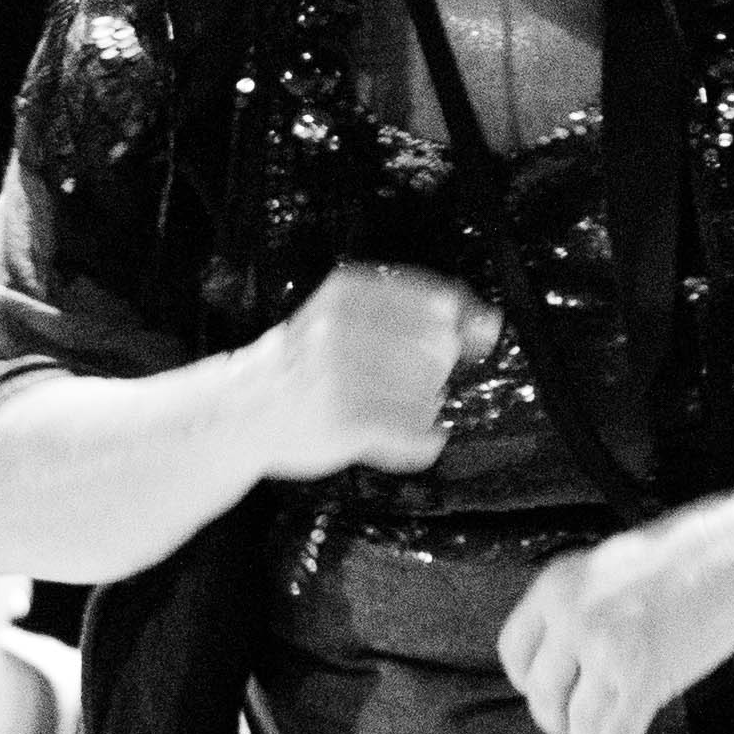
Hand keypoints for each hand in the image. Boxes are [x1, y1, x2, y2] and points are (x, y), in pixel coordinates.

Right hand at [246, 260, 495, 479]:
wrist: (243, 408)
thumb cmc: (303, 361)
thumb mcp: (348, 313)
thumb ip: (418, 310)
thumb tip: (490, 324)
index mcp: (348, 293)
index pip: (438, 302)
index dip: (459, 327)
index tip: (468, 340)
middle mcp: (344, 328)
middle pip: (439, 350)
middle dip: (432, 372)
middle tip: (394, 381)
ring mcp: (343, 376)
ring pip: (430, 394)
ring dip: (420, 408)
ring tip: (384, 408)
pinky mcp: (346, 423)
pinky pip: (417, 434)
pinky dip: (420, 441)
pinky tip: (404, 436)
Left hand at [498, 504, 733, 733]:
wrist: (731, 556)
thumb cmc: (677, 561)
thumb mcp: (605, 568)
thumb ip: (577, 606)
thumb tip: (561, 655)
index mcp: (555, 587)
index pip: (513, 650)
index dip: (525, 680)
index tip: (537, 692)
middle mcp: (573, 619)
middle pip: (543, 691)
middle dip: (553, 718)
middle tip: (564, 728)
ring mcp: (607, 651)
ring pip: (580, 720)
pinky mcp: (643, 679)